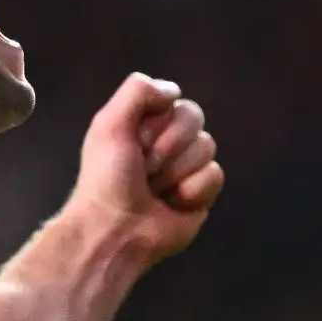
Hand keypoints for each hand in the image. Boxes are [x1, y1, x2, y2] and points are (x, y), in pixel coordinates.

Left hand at [68, 73, 224, 261]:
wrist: (115, 229)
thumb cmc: (106, 178)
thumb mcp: (109, 124)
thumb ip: (138, 91)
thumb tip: (174, 91)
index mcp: (144, 123)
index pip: (174, 101)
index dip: (157, 123)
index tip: (135, 144)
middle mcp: (167, 142)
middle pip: (194, 118)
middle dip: (167, 146)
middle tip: (145, 169)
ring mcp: (186, 167)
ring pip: (207, 146)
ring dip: (176, 171)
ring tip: (155, 190)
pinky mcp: (201, 193)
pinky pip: (215, 175)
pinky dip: (191, 190)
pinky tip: (172, 205)